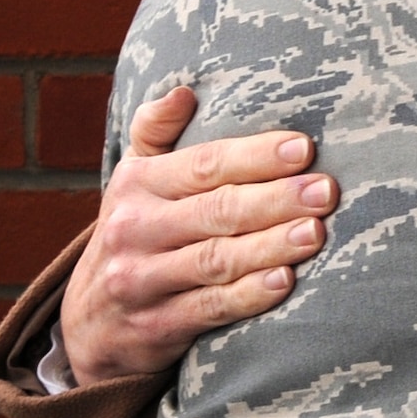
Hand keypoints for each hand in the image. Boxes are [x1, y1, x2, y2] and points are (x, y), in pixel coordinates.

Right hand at [58, 86, 338, 385]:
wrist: (90, 326)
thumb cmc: (136, 235)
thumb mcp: (132, 181)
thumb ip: (155, 133)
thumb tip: (184, 91)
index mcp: (136, 184)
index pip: (203, 165)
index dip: (254, 156)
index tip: (304, 148)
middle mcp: (134, 230)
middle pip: (216, 210)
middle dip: (275, 199)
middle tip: (326, 191)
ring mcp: (143, 281)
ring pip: (216, 260)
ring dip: (270, 245)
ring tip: (315, 233)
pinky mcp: (157, 326)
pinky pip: (210, 308)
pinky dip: (249, 295)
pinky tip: (286, 281)